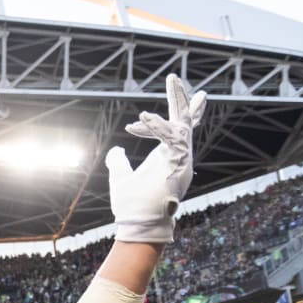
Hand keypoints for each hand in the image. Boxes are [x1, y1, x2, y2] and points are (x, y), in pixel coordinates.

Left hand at [106, 74, 206, 243]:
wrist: (138, 224)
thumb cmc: (132, 205)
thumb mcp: (121, 177)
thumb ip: (119, 162)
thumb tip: (117, 150)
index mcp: (166, 157)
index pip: (171, 131)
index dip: (152, 125)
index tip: (131, 126)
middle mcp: (177, 156)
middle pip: (185, 121)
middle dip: (182, 99)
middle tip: (175, 77)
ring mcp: (180, 159)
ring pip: (184, 123)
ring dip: (178, 101)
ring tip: (173, 79)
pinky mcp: (177, 164)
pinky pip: (171, 139)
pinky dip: (157, 128)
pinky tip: (142, 118)